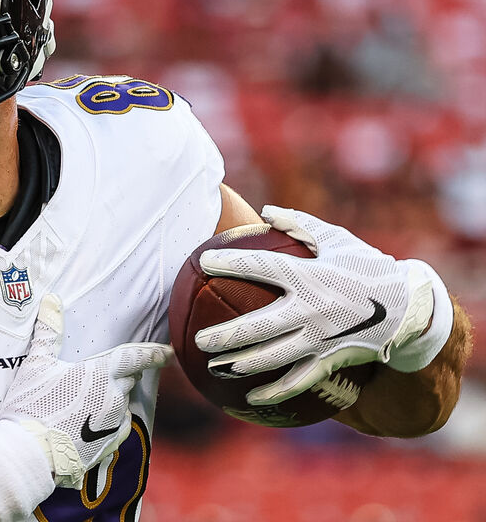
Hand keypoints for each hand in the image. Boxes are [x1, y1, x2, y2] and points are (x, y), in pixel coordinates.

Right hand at [0, 295, 170, 518]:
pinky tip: (87, 423)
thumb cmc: (32, 405)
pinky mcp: (110, 444)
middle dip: (121, 374)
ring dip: (110, 399)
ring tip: (83, 403)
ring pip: (121, 404)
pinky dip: (107, 421)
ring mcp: (114, 423)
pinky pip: (116, 426)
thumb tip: (51, 300)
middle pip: (127, 380)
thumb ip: (48, 331)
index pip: (136, 357)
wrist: (30, 454)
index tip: (168, 352)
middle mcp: (115, 398)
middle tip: (100, 374)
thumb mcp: (36, 364)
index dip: (155, 353)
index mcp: (102, 374)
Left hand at [195, 205, 438, 405]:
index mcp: (310, 276)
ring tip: (214, 367)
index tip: (203, 261)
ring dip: (241, 364)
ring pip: (273, 357)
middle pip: (259, 325)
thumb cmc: (367, 268)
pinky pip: (299, 380)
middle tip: (199, 339)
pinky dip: (274, 391)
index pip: (261, 267)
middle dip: (225, 334)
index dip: (230, 263)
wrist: (410, 308)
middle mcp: (312, 310)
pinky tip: (250, 397)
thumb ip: (300, 224)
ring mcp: (321, 339)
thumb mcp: (337, 240)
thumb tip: (266, 210)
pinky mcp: (331, 360)